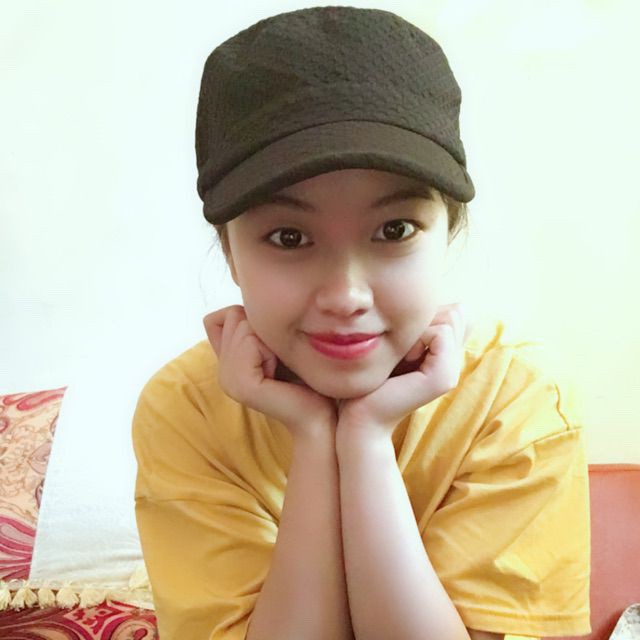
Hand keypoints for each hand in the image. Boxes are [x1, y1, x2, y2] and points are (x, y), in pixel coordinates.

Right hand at [203, 305, 337, 441]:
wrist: (324, 414)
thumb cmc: (308, 376)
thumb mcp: (279, 343)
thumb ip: (254, 324)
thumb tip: (236, 305)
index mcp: (228, 362)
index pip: (222, 316)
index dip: (257, 322)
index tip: (278, 350)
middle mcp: (223, 371)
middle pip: (233, 315)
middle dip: (266, 328)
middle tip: (284, 360)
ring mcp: (228, 380)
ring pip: (242, 324)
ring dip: (271, 339)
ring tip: (284, 367)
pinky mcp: (240, 386)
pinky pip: (250, 341)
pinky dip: (271, 349)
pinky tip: (281, 374)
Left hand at [336, 303, 470, 443]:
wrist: (359, 417)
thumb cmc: (370, 378)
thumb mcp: (395, 342)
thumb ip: (416, 323)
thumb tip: (436, 298)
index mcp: (446, 355)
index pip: (456, 310)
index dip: (427, 315)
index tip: (403, 340)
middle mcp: (454, 363)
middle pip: (455, 311)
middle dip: (424, 320)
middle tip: (401, 348)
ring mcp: (452, 372)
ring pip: (450, 319)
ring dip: (419, 328)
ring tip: (402, 354)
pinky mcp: (443, 378)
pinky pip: (441, 332)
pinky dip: (418, 336)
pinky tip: (403, 357)